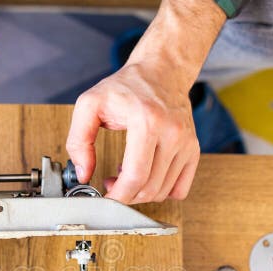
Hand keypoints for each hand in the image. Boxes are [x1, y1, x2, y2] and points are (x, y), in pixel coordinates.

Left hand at [66, 0, 225, 203]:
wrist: (161, 71)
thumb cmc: (127, 87)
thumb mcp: (90, 104)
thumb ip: (78, 140)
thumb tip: (83, 173)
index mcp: (147, 122)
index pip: (135, 176)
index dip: (118, 195)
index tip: (105, 198)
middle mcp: (172, 133)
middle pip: (149, 188)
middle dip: (126, 195)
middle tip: (112, 183)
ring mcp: (186, 143)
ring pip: (163, 192)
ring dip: (141, 193)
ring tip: (127, 174)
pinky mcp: (193, 149)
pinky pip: (179, 189)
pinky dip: (161, 191)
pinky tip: (147, 175)